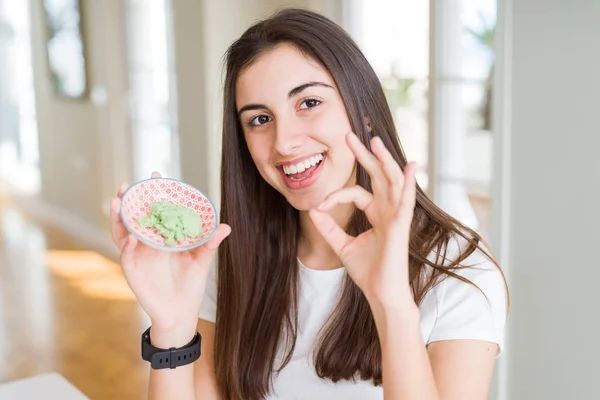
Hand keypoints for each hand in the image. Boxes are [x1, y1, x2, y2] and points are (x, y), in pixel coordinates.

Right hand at [110, 172, 230, 334]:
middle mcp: (147, 242)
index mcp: (163, 235)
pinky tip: (130, 237)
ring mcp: (137, 255)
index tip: (157, 174)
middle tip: (128, 184)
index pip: (157, 209)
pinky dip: (126, 245)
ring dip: (119, 217)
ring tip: (118, 202)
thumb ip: (210, 243)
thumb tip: (226, 226)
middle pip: (135, 216)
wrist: (180, 312)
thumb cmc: (190, 285)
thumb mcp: (201, 261)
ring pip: (123, 231)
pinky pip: (126, 255)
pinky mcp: (132, 270)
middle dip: (129, 199)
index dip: (155, 192)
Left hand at [308, 132, 416, 308]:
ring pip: (392, 181)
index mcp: (377, 215)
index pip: (358, 192)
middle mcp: (388, 211)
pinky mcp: (400, 226)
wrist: (380, 293)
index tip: (319, 205)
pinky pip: (406, 200)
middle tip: (350, 136)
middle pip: (378, 177)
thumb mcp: (342, 245)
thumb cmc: (367, 272)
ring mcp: (397, 217)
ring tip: (374, 141)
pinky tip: (409, 166)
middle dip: (365, 156)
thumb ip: (329, 228)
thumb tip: (313, 210)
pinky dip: (408, 183)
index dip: (336, 195)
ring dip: (384, 160)